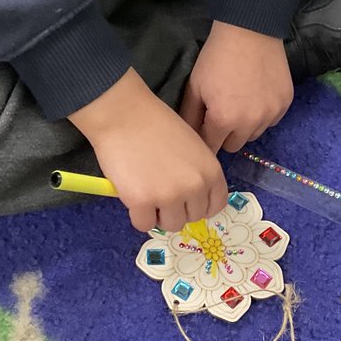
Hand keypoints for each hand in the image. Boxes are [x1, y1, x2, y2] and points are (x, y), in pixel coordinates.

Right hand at [70, 70, 228, 231]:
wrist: (125, 115)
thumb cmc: (157, 124)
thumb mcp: (192, 146)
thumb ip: (197, 172)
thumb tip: (191, 198)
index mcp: (211, 172)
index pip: (216, 206)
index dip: (200, 206)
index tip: (187, 202)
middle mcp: (195, 187)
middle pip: (192, 218)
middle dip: (177, 210)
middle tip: (160, 192)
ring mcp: (170, 197)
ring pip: (170, 225)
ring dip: (158, 215)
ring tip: (146, 193)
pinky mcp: (143, 202)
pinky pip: (144, 225)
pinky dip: (137, 215)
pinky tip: (132, 195)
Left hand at [180, 20, 293, 153]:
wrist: (249, 30)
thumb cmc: (216, 57)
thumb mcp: (195, 86)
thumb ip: (189, 117)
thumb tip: (188, 138)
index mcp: (224, 120)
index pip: (211, 148)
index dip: (205, 140)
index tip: (204, 129)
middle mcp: (250, 123)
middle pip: (233, 146)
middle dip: (225, 135)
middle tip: (222, 113)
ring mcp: (271, 114)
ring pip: (253, 135)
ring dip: (245, 126)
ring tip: (240, 102)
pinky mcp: (285, 104)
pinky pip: (270, 121)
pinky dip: (262, 115)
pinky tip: (256, 95)